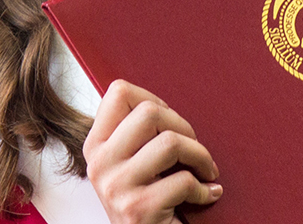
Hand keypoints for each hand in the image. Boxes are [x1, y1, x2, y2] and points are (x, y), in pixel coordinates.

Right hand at [84, 80, 219, 223]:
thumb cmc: (147, 201)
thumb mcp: (130, 164)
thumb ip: (136, 135)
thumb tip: (164, 107)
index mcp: (96, 146)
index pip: (118, 93)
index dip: (154, 100)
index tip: (170, 123)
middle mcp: (100, 163)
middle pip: (150, 112)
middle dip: (185, 127)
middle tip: (193, 150)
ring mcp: (116, 186)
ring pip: (171, 142)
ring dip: (200, 156)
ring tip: (205, 170)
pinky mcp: (138, 208)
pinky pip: (184, 180)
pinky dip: (204, 188)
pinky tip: (205, 195)